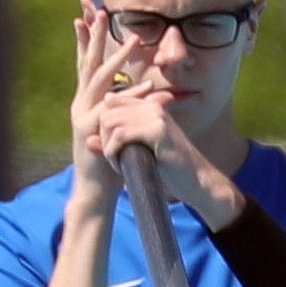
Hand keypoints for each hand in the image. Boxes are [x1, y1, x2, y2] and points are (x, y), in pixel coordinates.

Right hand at [70, 0, 140, 203]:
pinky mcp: (89, 129)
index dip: (84, 39)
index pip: (83, 64)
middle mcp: (81, 104)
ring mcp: (83, 115)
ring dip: (119, 58)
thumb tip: (123, 90)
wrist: (92, 188)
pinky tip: (148, 84)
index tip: (85, 14)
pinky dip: (133, 95)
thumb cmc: (104, 157)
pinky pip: (113, 107)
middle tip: (101, 10)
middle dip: (94, 36)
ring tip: (136, 39)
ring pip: (100, 79)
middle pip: (87, 63)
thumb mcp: (105, 127)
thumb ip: (113, 107)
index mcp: (84, 101)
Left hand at [98, 86, 243, 228]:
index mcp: (149, 106)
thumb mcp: (138, 152)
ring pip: (110, 122)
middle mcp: (152, 106)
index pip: (111, 104)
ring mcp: (156, 115)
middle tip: (114, 159)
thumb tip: (89, 139)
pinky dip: (114, 153)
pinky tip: (123, 165)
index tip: (111, 150)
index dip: (104, 129)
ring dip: (108, 147)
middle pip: (106, 113)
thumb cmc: (168, 169)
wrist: (196, 182)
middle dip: (104, 138)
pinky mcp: (158, 130)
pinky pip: (120, 135)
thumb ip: (116, 142)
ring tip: (118, 163)